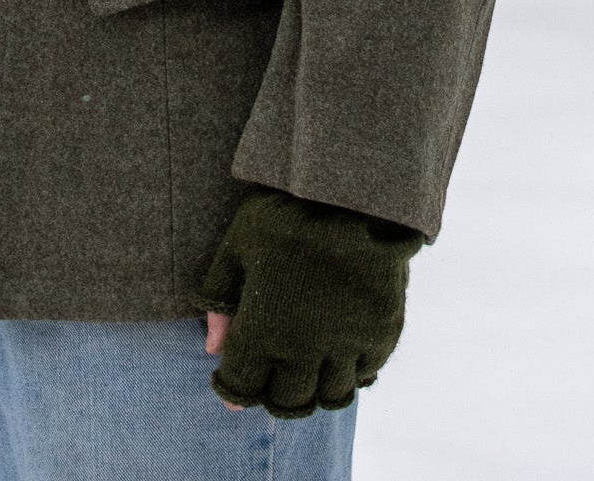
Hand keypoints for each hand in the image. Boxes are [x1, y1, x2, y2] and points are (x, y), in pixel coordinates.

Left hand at [193, 189, 424, 418]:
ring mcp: (348, 345)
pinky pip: (366, 375)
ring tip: (308, 369)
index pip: (242, 388)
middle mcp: (305, 350)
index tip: (232, 381)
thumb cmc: (284, 213)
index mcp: (263, 330)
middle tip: (272, 375)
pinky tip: (341, 353)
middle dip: (274, 395)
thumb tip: (212, 350)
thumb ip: (220, 300)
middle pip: (287, 402)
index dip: (233, 389)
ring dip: (315, 390)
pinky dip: (351, 373)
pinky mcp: (382, 334)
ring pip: (330, 396)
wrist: (351, 190)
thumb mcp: (237, 245)